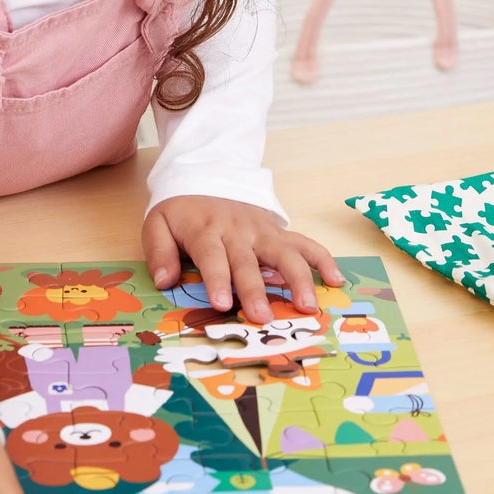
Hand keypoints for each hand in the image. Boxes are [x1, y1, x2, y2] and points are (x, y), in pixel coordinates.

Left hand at [142, 196, 341, 323]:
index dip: (218, 280)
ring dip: (298, 278)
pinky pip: (304, 243)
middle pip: (248, 262)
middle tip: (263, 317)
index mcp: (205, 231)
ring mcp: (261, 231)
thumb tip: (165, 281)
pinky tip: (336, 279)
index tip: (223, 303)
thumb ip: (160, 252)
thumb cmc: (181, 212)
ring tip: (308, 305)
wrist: (205, 176)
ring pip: (284, 253)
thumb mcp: (157, 224)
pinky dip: (322, 259)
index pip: (212, 257)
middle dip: (256, 290)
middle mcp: (237, 232)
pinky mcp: (277, 232)